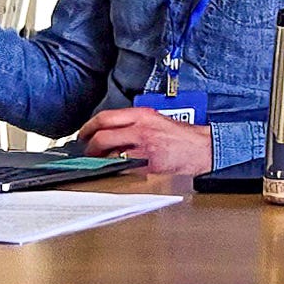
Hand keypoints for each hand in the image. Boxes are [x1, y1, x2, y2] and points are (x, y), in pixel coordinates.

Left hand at [74, 106, 215, 177]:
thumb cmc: (180, 135)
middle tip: (88, 151)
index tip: (83, 134)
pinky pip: (124, 167)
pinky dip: (117, 168)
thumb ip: (133, 123)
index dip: (88, 127)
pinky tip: (118, 168)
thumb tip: (109, 131)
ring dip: (101, 159)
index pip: (105, 117)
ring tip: (101, 161)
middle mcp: (141, 129)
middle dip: (90, 146)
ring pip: (110, 153)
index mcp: (142, 115)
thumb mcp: (155, 119)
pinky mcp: (149, 164)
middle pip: (102, 135)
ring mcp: (144, 147)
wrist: (201, 147)